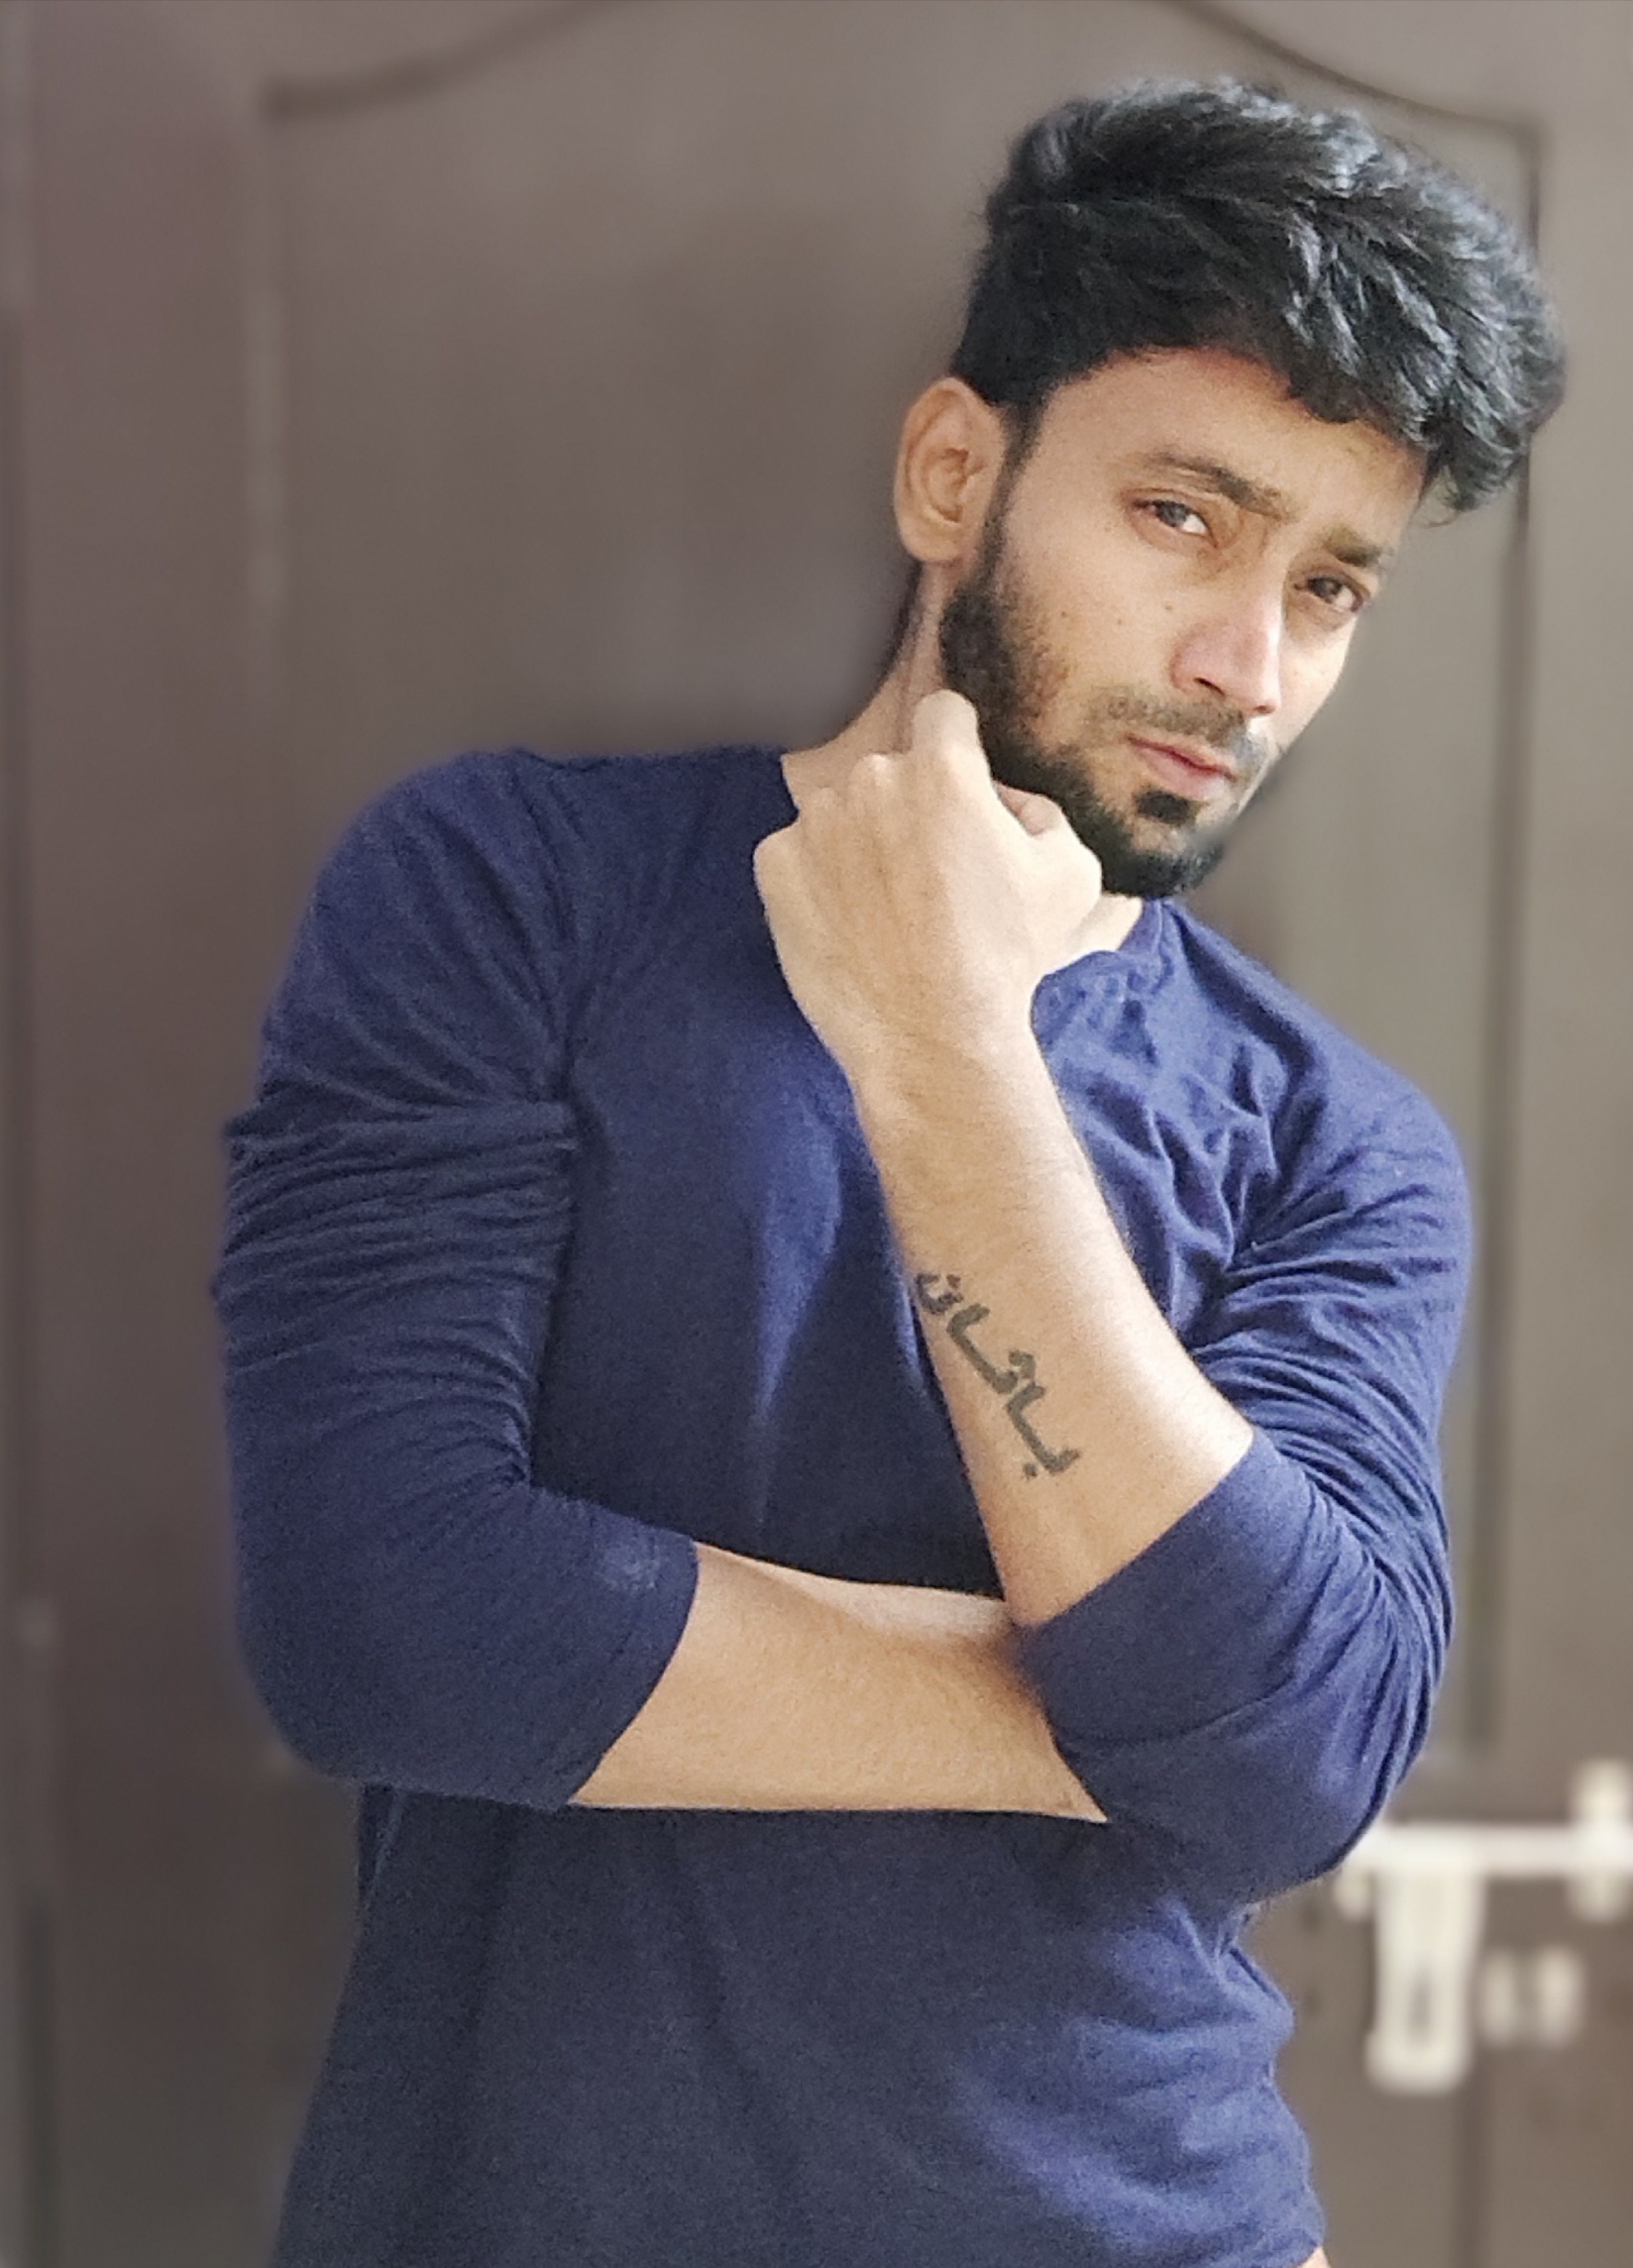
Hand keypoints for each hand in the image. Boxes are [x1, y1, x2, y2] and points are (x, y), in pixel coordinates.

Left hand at [753, 691, 1103, 1081]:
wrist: (932, 1035)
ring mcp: (815, 822)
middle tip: (930, 875)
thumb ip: (1040, 811)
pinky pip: (797, 854)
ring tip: (888, 911)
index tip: (956, 784)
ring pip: (840, 813)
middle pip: (889, 772)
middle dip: (908, 809)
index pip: (942, 713)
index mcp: (942, 769)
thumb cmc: (1006, 957)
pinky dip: (818, 882)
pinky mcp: (774, 866)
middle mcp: (870, 779)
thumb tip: (1002, 799)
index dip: (955, 745)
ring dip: (859, 845)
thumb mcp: (1071, 873)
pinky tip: (850, 925)